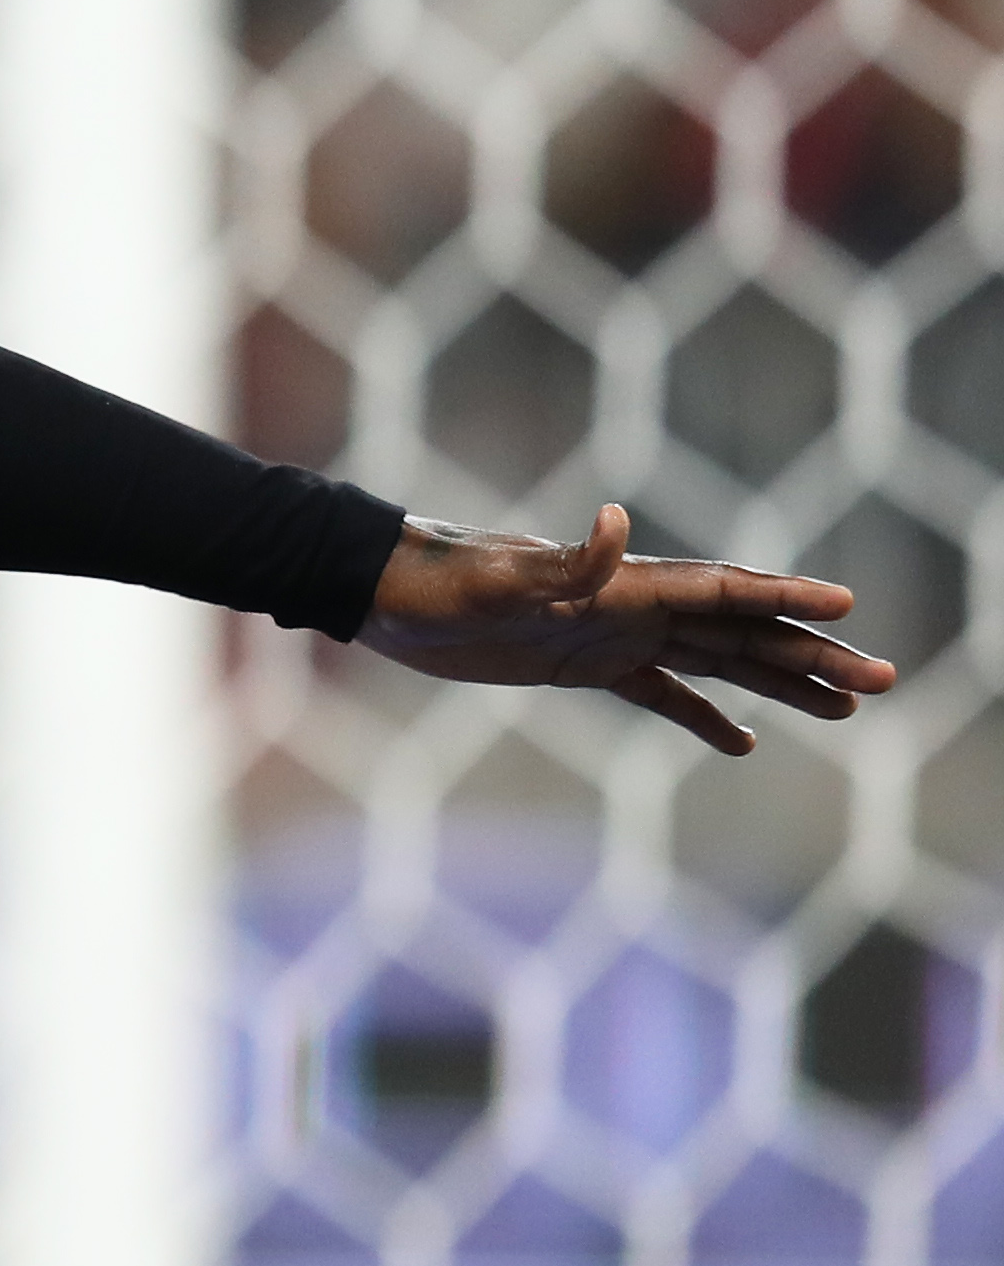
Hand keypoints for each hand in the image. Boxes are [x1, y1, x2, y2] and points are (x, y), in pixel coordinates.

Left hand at [357, 505, 895, 754]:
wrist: (383, 595)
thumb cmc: (434, 583)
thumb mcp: (492, 582)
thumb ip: (562, 563)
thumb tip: (615, 523)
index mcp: (623, 585)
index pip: (723, 591)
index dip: (786, 599)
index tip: (847, 608)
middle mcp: (631, 606)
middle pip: (742, 631)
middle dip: (812, 654)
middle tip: (882, 681)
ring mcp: (612, 636)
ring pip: (718, 661)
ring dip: (780, 683)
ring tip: (846, 710)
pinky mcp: (582, 666)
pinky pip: (661, 693)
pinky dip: (702, 715)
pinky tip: (743, 742)